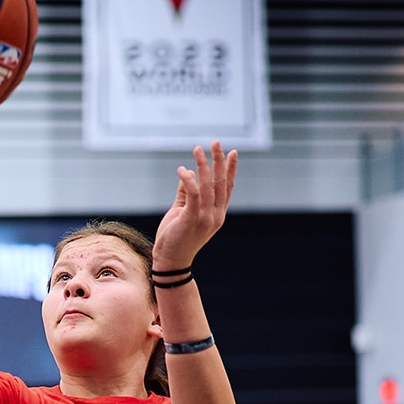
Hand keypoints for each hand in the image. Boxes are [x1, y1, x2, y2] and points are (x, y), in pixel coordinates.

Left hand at [152, 142, 237, 269]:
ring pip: (208, 186)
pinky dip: (189, 180)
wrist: (170, 261)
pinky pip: (193, 194)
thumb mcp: (182, 212)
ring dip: (203, 166)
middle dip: (219, 161)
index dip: (230, 170)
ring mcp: (205, 218)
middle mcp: (215, 215)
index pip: (227, 188)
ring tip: (197, 149)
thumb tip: (187, 173)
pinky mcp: (192, 219)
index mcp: (217, 214)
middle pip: (221, 183)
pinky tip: (183, 170)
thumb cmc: (175, 238)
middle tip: (216, 142)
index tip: (232, 152)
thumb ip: (186, 193)